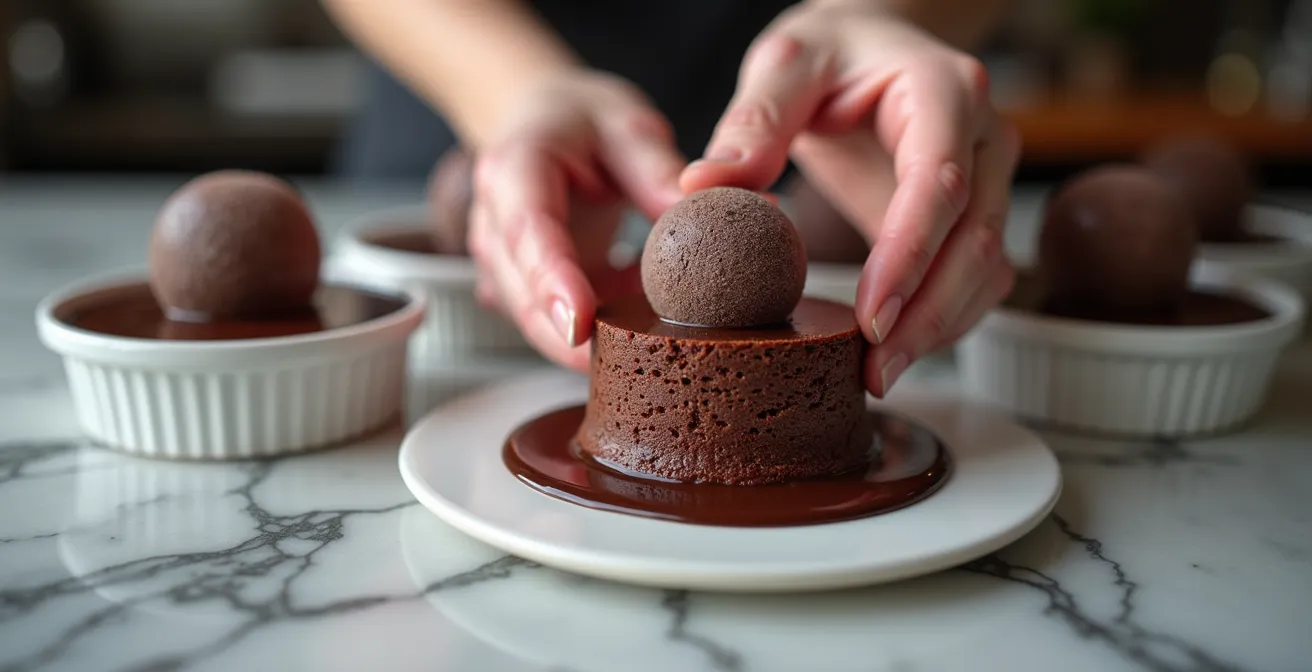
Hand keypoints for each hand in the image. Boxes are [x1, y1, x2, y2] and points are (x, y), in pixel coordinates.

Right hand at [468, 70, 686, 369]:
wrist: (539, 121)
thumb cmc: (581, 121)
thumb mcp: (627, 126)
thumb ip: (659, 171)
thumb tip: (705, 216)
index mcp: (514, 169)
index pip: (528, 233)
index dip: (553, 282)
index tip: (581, 325)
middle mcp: (494, 222)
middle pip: (523, 295)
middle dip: (569, 339)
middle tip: (633, 364)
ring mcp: (501, 263)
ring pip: (534, 320)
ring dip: (587, 342)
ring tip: (650, 347)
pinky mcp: (520, 289)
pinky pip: (553, 323)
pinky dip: (596, 333)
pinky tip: (639, 328)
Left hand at [681, 0, 1019, 396]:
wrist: (870, 45)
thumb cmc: (830, 51)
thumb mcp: (784, 63)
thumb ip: (751, 121)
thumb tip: (703, 187)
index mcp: (944, 90)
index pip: (938, 183)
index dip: (909, 255)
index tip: (872, 317)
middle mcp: (984, 136)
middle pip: (977, 242)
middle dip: (929, 317)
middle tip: (874, 372)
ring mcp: (988, 180)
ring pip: (987, 271)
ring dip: (939, 331)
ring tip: (878, 375)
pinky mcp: (973, 217)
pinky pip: (975, 281)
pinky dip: (941, 322)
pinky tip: (894, 350)